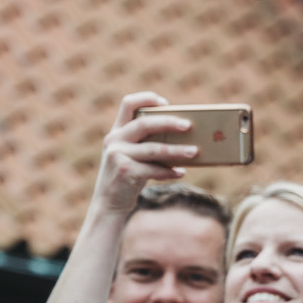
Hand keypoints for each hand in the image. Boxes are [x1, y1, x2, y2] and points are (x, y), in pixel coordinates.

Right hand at [90, 92, 196, 215]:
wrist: (109, 204)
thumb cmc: (128, 177)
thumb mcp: (132, 155)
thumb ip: (146, 143)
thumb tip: (183, 136)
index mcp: (117, 131)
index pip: (128, 104)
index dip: (147, 98)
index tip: (166, 103)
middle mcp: (114, 140)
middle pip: (144, 124)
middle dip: (168, 123)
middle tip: (188, 126)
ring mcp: (117, 156)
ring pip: (153, 149)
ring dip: (176, 150)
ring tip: (194, 151)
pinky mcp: (125, 172)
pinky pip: (154, 170)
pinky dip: (169, 172)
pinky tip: (181, 173)